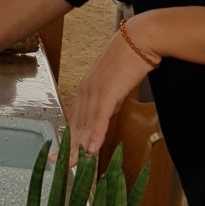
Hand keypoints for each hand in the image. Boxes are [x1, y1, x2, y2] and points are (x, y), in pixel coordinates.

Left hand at [68, 16, 161, 152]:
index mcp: (86, 87)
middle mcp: (86, 89)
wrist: (142, 38)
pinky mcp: (108, 90)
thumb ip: (110, 100)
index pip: (76, 118)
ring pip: (85, 124)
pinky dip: (95, 134)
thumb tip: (106, 116)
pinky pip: (99, 117)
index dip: (70, 138)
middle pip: (77, 125)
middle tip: (64, 167)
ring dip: (80, 147)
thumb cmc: (131, 57)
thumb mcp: (116, 83)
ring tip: (75, 165)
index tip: (62, 154)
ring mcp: (95, 90)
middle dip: (71, 148)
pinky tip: (92, 149)